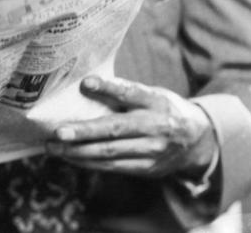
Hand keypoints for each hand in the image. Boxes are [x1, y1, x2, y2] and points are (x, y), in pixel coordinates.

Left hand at [46, 76, 217, 179]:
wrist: (197, 141)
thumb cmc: (163, 109)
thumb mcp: (151, 93)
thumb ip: (124, 90)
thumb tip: (86, 82)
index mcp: (157, 102)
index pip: (131, 93)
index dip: (109, 88)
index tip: (85, 83)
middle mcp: (156, 128)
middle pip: (115, 130)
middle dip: (84, 132)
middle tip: (58, 132)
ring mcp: (152, 152)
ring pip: (110, 153)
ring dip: (78, 152)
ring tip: (53, 147)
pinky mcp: (147, 169)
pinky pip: (113, 166)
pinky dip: (89, 162)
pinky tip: (70, 157)